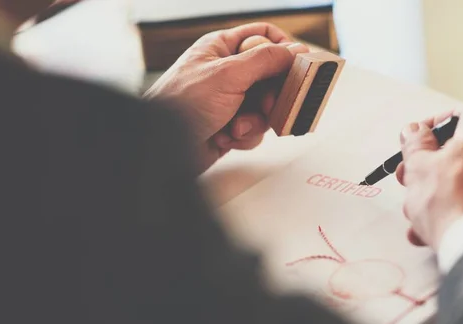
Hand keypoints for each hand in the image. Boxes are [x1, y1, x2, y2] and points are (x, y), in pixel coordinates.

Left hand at [144, 23, 308, 170]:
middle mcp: (226, 72)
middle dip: (271, 95)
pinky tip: (223, 137)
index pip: (262, 36)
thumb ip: (265, 60)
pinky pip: (254, 129)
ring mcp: (229, 100)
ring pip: (265, 107)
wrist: (163, 148)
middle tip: (268, 104)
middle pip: (270, 76)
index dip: (283, 48)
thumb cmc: (182, 104)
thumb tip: (295, 50)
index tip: (299, 64)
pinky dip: (243, 136)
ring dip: (254, 121)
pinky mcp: (229, 126)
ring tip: (234, 126)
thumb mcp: (228, 75)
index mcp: (221, 49)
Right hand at [396, 106, 462, 248]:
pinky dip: (458, 211)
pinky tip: (435, 230)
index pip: (459, 114)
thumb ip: (415, 144)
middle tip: (411, 181)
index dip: (433, 126)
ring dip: (438, 195)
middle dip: (430, 168)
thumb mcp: (419, 167)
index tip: (417, 141)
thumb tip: (414, 131)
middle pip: (461, 151)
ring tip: (419, 216)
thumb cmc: (452, 202)